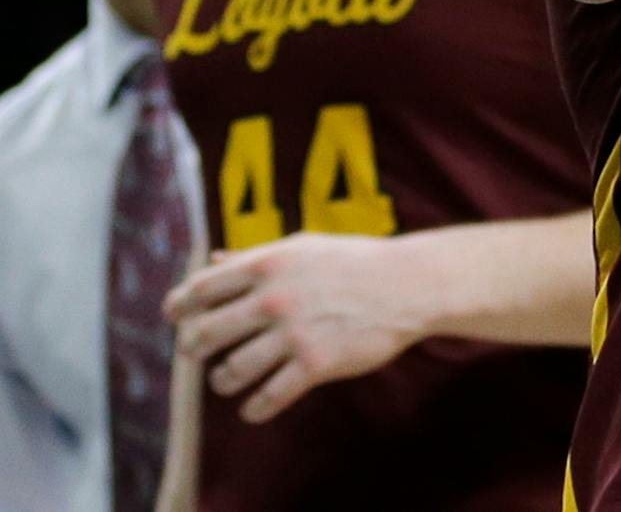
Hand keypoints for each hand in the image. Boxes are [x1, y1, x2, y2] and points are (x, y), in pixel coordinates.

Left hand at [164, 234, 426, 423]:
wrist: (409, 284)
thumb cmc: (355, 261)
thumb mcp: (304, 247)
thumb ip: (255, 256)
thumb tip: (213, 259)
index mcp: (269, 264)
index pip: (200, 289)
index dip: (179, 306)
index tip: (175, 317)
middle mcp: (274, 298)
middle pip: (204, 335)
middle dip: (194, 349)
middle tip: (200, 355)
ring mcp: (295, 333)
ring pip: (230, 372)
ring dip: (223, 380)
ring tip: (228, 379)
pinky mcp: (316, 365)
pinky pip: (267, 399)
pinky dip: (254, 409)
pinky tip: (254, 408)